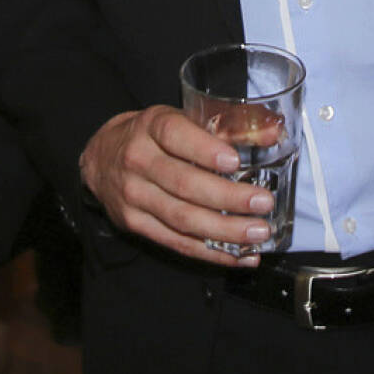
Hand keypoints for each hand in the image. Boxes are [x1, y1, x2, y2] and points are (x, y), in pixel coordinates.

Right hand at [79, 105, 274, 265]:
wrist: (101, 158)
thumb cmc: (151, 137)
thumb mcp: (179, 119)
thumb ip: (225, 127)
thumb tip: (272, 134)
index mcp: (150, 126)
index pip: (174, 135)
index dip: (204, 150)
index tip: (234, 162)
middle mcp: (137, 160)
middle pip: (183, 183)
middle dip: (227, 198)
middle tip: (262, 203)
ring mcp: (134, 195)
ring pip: (182, 218)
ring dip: (224, 231)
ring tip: (258, 233)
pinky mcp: (136, 224)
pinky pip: (177, 243)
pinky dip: (211, 253)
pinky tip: (240, 255)